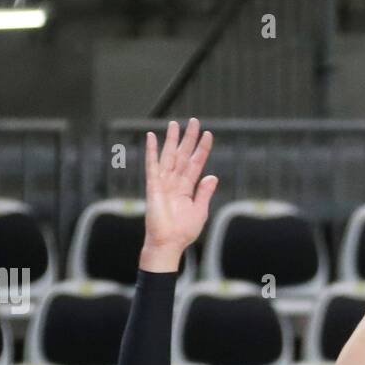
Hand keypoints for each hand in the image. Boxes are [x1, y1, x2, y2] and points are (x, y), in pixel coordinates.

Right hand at [143, 118, 217, 257]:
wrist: (168, 243)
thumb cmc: (183, 231)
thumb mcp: (200, 211)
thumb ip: (205, 192)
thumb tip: (213, 176)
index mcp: (187, 188)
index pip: (196, 163)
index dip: (202, 149)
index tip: (208, 134)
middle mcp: (175, 182)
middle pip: (183, 155)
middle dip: (188, 138)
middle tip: (194, 121)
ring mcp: (164, 183)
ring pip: (169, 156)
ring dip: (172, 140)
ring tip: (175, 124)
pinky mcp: (153, 186)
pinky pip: (152, 165)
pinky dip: (151, 151)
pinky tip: (152, 137)